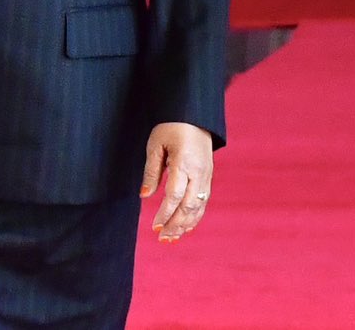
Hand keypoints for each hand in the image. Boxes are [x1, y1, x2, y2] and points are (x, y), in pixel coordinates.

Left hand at [141, 122, 213, 242]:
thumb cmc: (171, 128)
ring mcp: (206, 176)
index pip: (175, 195)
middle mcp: (199, 172)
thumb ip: (151, 171)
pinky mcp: (208, 178)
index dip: (164, 213)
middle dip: (175, 224)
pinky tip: (185, 227)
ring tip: (172, 238)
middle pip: (189, 205)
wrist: (195, 116)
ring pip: (198, 207)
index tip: (154, 227)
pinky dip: (195, 217)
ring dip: (185, 225)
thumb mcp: (156, 145)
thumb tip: (145, 196)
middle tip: (162, 238)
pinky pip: (203, 202)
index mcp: (184, 162)